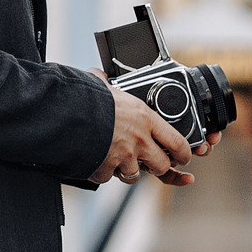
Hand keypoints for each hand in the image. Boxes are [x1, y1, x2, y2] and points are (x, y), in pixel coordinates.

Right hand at [90, 71, 202, 186]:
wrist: (66, 113)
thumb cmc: (86, 97)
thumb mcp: (105, 86)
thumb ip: (108, 84)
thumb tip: (99, 75)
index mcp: (145, 118)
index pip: (177, 142)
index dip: (184, 153)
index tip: (183, 157)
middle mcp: (139, 139)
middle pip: (161, 165)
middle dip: (157, 167)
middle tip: (149, 162)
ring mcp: (124, 156)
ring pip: (134, 175)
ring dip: (126, 170)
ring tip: (114, 157)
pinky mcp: (107, 168)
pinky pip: (108, 177)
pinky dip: (101, 172)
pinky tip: (95, 159)